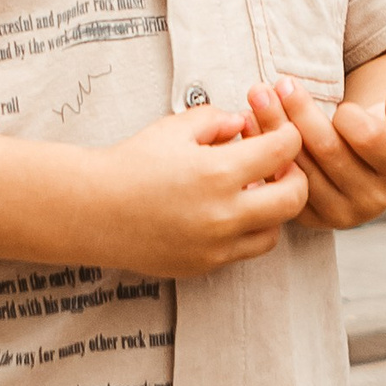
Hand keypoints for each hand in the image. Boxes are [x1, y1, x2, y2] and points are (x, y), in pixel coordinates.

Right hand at [80, 101, 308, 276]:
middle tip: (279, 166)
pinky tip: (227, 213)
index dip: (288, 135)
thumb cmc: (129, 164)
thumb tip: (244, 124)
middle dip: (294, 176)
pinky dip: (246, 231)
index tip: (281, 133)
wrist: (90, 210)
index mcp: (218, 173)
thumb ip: (217, 120)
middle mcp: (223, 214)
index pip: (284, 151)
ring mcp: (215, 246)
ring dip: (272, 210)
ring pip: (274, 231)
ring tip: (251, 191)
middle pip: (294, 199)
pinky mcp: (204, 266)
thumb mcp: (174, 128)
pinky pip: (244, 251)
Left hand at [261, 73, 385, 231]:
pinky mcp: (307, 217)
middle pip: (327, 149)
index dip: (350, 116)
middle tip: (281, 82)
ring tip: (258, 94)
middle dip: (301, 111)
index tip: (339, 102)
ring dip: (273, 126)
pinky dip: (262, 150)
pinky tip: (248, 123)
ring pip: (298, 164)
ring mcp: (336, 213)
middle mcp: (369, 201)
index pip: (368, 137)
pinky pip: (279, 180)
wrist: (375, 162)